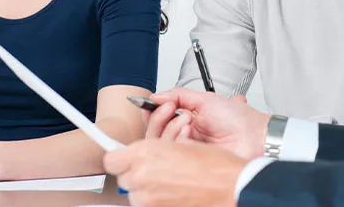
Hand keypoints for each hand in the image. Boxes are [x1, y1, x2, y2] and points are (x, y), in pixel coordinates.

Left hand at [104, 140, 246, 206]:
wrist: (232, 187)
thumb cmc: (214, 165)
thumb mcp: (181, 144)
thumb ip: (153, 149)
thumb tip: (140, 154)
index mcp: (146, 153)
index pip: (111, 160)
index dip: (119, 158)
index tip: (124, 158)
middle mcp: (142, 177)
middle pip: (123, 178)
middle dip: (136, 174)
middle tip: (156, 170)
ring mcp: (148, 199)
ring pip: (134, 195)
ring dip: (146, 189)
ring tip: (170, 183)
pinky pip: (147, 206)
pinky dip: (156, 201)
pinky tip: (174, 193)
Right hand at [144, 88, 269, 159]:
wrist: (255, 136)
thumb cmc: (239, 119)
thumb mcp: (206, 99)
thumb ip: (179, 95)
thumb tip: (155, 96)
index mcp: (186, 121)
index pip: (158, 120)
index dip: (151, 112)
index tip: (151, 103)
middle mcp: (184, 137)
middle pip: (154, 133)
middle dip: (157, 118)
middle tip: (170, 108)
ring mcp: (187, 151)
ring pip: (159, 144)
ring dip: (168, 127)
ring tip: (187, 119)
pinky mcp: (190, 163)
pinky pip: (171, 153)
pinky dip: (177, 139)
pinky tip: (189, 132)